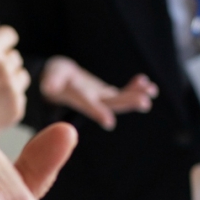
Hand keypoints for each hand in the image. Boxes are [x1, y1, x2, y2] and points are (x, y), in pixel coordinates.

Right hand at [40, 56, 156, 129]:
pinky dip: (134, 87)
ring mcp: (100, 99)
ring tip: (152, 91)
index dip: (97, 111)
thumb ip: (50, 81)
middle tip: (145, 102)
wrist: (57, 81)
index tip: (109, 122)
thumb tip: (48, 87)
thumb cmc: (53, 77)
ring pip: (120, 100)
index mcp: (76, 99)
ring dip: (135, 96)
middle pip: (110, 104)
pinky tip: (146, 82)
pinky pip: (122, 92)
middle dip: (127, 102)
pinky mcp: (105, 94)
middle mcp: (91, 102)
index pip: (87, 105)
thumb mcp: (50, 77)